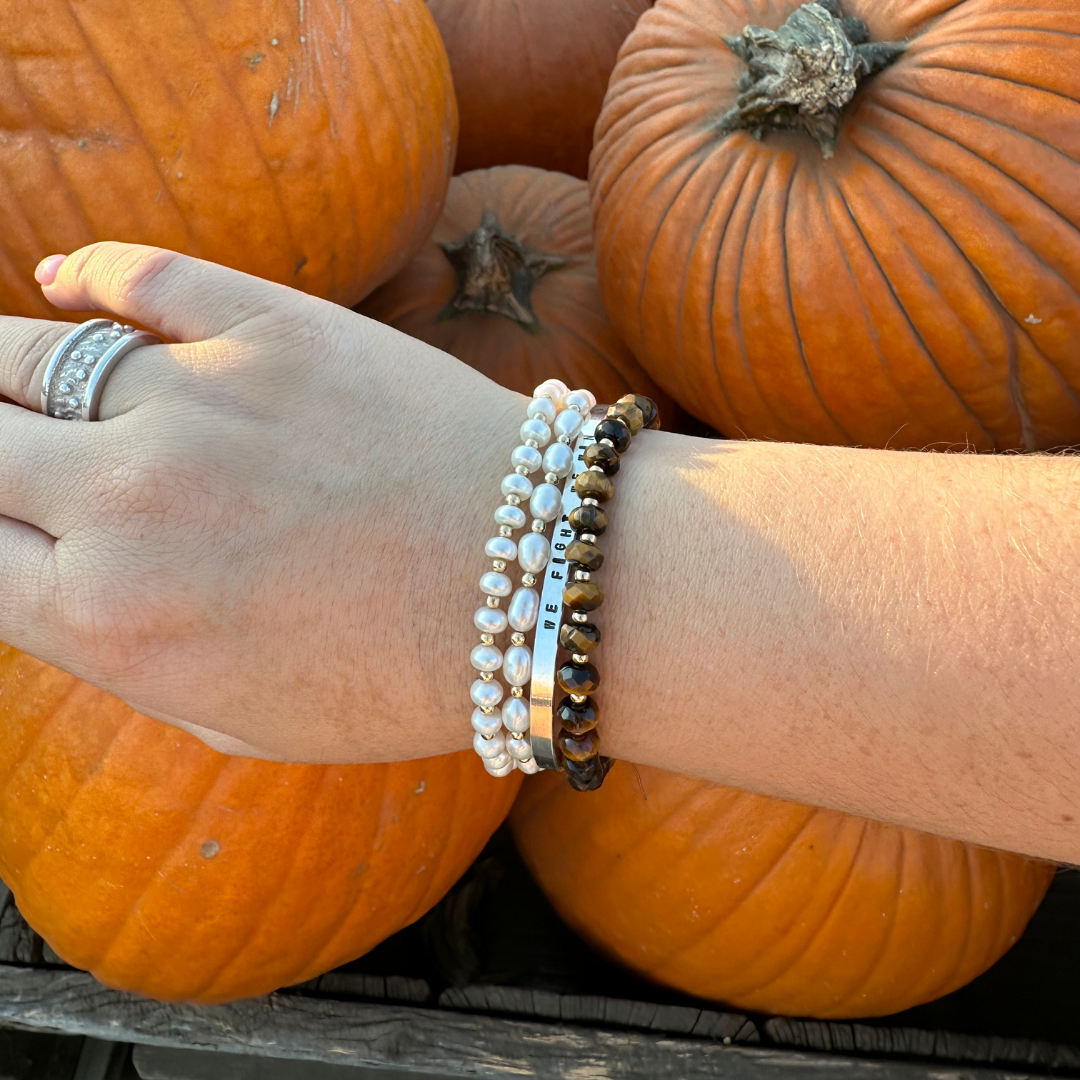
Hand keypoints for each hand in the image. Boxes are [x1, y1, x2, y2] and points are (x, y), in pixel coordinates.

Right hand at [0, 243, 520, 761]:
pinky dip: (88, 276)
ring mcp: (197, 401)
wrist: (541, 583)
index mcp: (112, 623)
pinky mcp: (273, 328)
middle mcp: (128, 506)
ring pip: (29, 355)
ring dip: (5, 366)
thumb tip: (59, 589)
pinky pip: (141, 277)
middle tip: (7, 448)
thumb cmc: (403, 674)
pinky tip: (65, 284)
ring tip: (13, 374)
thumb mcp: (246, 716)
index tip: (5, 512)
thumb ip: (129, 657)